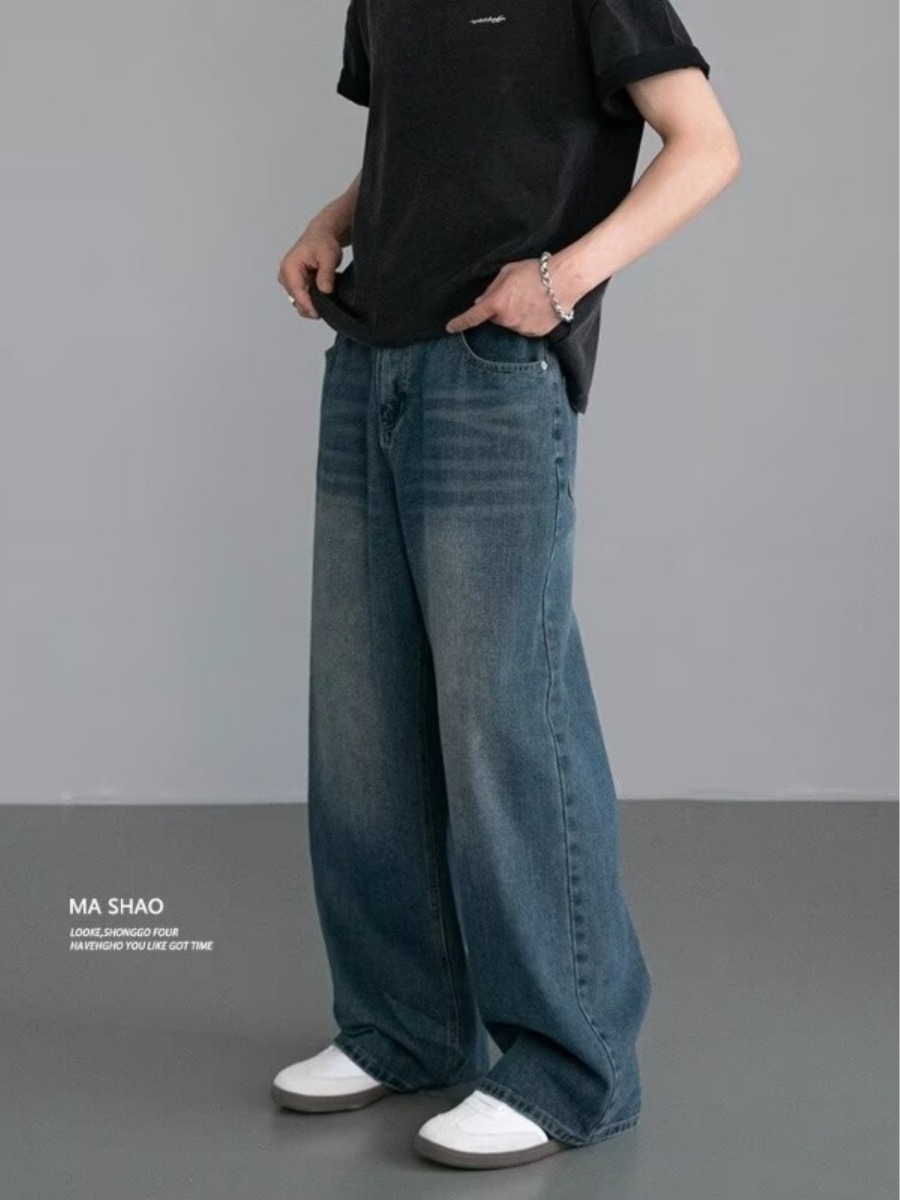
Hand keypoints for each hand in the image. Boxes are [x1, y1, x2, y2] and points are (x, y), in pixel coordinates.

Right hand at [277, 224, 343, 318]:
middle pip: (297, 301)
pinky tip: (324, 296)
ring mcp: (289, 282)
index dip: (308, 306)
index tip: (319, 314)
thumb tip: (325, 290)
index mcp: (289, 268)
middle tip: (329, 306)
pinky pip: (303, 299)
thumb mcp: (329, 256)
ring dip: (313, 304)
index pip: (297, 293)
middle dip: (312, 306)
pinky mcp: (295, 286)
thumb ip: (326, 274)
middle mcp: (285, 276)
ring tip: (327, 298)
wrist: (321, 236)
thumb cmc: (322, 242)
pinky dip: (313, 301)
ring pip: (300, 302)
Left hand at [444, 257, 580, 335]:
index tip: (450, 328)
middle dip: (500, 308)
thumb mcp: (508, 272)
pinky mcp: (535, 333)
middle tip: (515, 294)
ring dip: (515, 314)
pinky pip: (525, 328)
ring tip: (530, 299)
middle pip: (495, 318)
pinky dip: (528, 320)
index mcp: (496, 304)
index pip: (472, 317)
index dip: (459, 323)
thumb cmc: (536, 272)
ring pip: (511, 324)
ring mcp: (521, 329)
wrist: (564, 281)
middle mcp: (507, 320)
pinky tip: (538, 308)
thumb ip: (491, 288)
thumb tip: (481, 301)